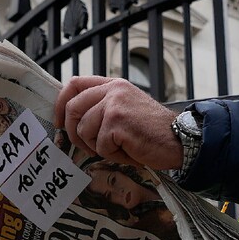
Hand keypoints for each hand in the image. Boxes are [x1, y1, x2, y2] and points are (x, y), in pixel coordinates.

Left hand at [54, 76, 182, 169]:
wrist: (179, 139)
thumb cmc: (152, 130)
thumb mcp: (127, 108)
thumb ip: (104, 105)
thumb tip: (72, 118)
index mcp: (114, 84)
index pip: (75, 84)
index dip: (61, 104)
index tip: (59, 122)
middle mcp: (114, 90)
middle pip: (73, 109)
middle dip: (74, 133)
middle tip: (87, 147)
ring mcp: (115, 105)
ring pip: (85, 131)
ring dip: (98, 147)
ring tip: (120, 148)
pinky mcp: (118, 123)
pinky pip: (100, 146)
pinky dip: (114, 155)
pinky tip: (130, 151)